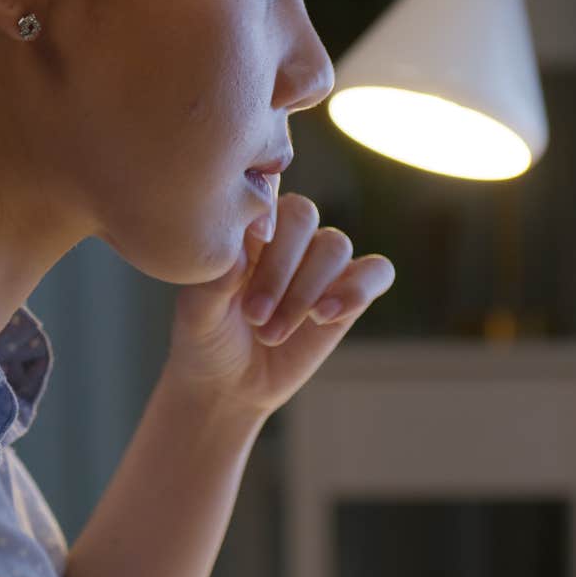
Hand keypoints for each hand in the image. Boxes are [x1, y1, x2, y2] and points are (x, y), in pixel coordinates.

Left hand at [163, 191, 394, 417]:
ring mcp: (322, 263)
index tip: (252, 246)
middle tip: (254, 314)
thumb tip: (243, 247)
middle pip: (304, 216)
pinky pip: (377, 271)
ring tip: (273, 332)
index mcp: (250, 225)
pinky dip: (357, 289)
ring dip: (305, 291)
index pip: (268, 193)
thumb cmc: (206, 336)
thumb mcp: (198, 312)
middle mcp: (290, 236)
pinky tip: (323, 317)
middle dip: (280, 267)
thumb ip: (217, 279)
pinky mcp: (351, 293)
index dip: (266, 212)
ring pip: (335, 246)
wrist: (229, 383)